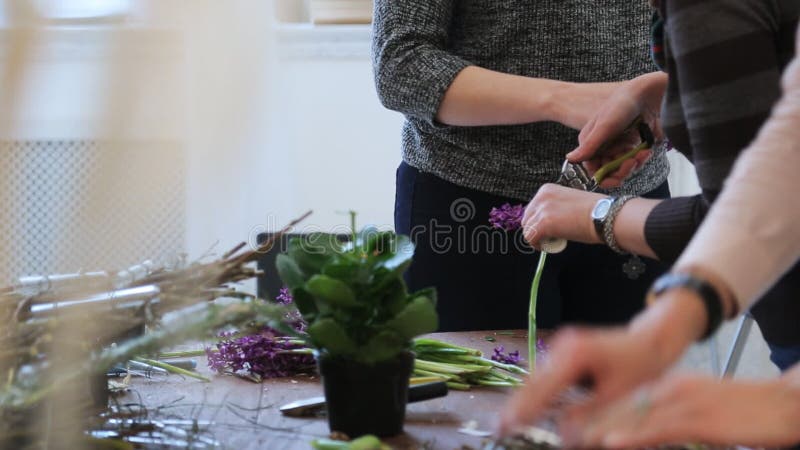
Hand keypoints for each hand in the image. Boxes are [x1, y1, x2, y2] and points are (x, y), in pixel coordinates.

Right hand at [499, 291, 709, 438]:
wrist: (652, 339)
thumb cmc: (642, 367)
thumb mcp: (618, 397)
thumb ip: (588, 416)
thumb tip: (562, 436)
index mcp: (577, 354)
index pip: (544, 387)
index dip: (524, 408)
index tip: (508, 425)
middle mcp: (564, 345)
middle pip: (533, 380)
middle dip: (516, 405)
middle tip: (499, 427)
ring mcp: (562, 344)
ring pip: (536, 376)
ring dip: (523, 398)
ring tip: (507, 421)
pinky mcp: (564, 348)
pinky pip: (544, 372)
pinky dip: (534, 390)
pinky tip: (525, 406)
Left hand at [521, 184, 604, 249]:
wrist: (606, 216)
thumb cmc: (595, 212)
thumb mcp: (569, 203)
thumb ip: (555, 209)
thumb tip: (549, 221)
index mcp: (547, 189)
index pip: (532, 209)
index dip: (538, 222)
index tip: (547, 230)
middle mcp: (542, 196)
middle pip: (527, 219)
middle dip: (535, 230)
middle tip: (550, 238)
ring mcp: (542, 209)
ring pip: (527, 230)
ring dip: (538, 238)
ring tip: (554, 241)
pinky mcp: (543, 223)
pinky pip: (530, 238)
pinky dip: (538, 245)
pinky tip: (551, 246)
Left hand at [561, 374, 799, 447]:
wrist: (784, 403)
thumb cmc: (744, 413)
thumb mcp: (700, 414)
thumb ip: (669, 422)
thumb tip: (641, 433)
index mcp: (669, 388)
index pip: (623, 401)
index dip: (594, 413)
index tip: (569, 425)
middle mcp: (671, 390)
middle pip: (621, 407)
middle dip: (588, 421)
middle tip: (560, 433)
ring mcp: (684, 402)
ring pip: (632, 416)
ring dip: (600, 429)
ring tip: (572, 438)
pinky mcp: (700, 419)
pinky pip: (660, 428)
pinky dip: (634, 434)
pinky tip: (612, 441)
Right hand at [567, 73, 666, 187]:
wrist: (650, 92)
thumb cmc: (623, 104)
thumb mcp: (604, 126)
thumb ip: (589, 146)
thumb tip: (570, 158)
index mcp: (592, 142)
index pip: (594, 168)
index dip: (605, 176)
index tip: (617, 178)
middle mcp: (604, 146)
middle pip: (609, 171)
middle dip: (622, 170)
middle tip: (632, 162)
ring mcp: (620, 145)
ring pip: (623, 167)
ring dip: (634, 163)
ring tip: (643, 153)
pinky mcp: (634, 143)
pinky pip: (636, 159)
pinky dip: (642, 158)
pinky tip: (647, 150)